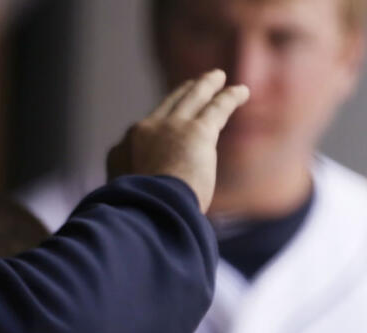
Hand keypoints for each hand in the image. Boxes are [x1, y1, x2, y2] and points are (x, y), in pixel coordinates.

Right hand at [106, 69, 248, 211]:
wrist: (148, 211)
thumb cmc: (141, 221)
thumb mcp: (134, 209)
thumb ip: (144, 201)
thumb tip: (155, 216)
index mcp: (123, 152)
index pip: (143, 134)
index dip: (158, 128)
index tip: (167, 129)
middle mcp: (144, 132)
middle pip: (166, 106)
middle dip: (181, 94)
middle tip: (192, 85)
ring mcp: (169, 128)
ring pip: (191, 98)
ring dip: (205, 85)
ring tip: (217, 76)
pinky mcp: (196, 132)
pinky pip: (216, 108)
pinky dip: (230, 98)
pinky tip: (243, 92)